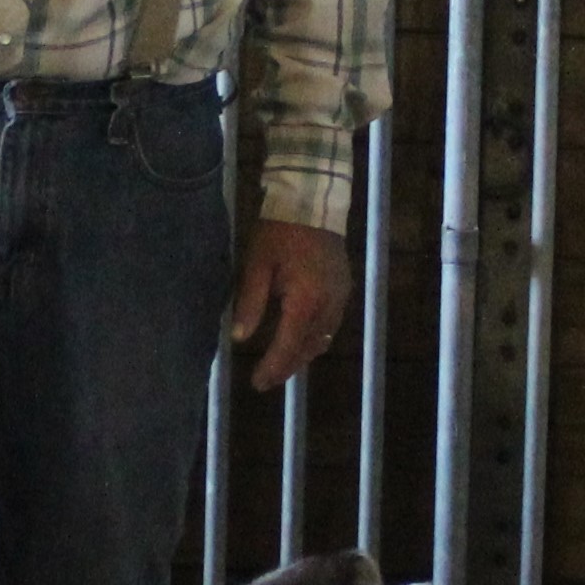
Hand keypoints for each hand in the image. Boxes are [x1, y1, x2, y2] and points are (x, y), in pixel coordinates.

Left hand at [230, 218, 349, 392]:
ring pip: (323, 339)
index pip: (288, 344)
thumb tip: (240, 338)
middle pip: (309, 348)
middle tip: (266, 380)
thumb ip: (250, 303)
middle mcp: (329, 304)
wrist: (314, 201)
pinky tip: (299, 339)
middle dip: (287, 366)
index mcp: (306, 300)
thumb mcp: (257, 265)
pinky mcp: (344, 288)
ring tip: (280, 365)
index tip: (257, 383)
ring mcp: (341, 297)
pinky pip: (330, 324)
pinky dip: (314, 338)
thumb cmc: (279, 231)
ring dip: (302, 354)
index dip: (273, 367)